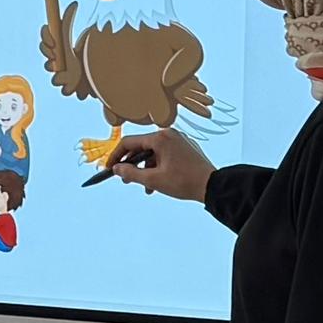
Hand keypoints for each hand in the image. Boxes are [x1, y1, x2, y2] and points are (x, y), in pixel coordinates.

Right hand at [100, 129, 215, 200]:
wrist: (212, 185)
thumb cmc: (184, 182)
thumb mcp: (153, 180)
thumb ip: (131, 174)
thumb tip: (116, 169)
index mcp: (159, 138)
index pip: (129, 142)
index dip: (116, 156)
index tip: (110, 168)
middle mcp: (168, 134)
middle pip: (141, 147)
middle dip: (131, 165)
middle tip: (125, 179)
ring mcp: (178, 140)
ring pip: (153, 153)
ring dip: (146, 169)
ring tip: (146, 187)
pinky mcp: (185, 147)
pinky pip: (165, 155)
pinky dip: (158, 167)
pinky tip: (158, 183)